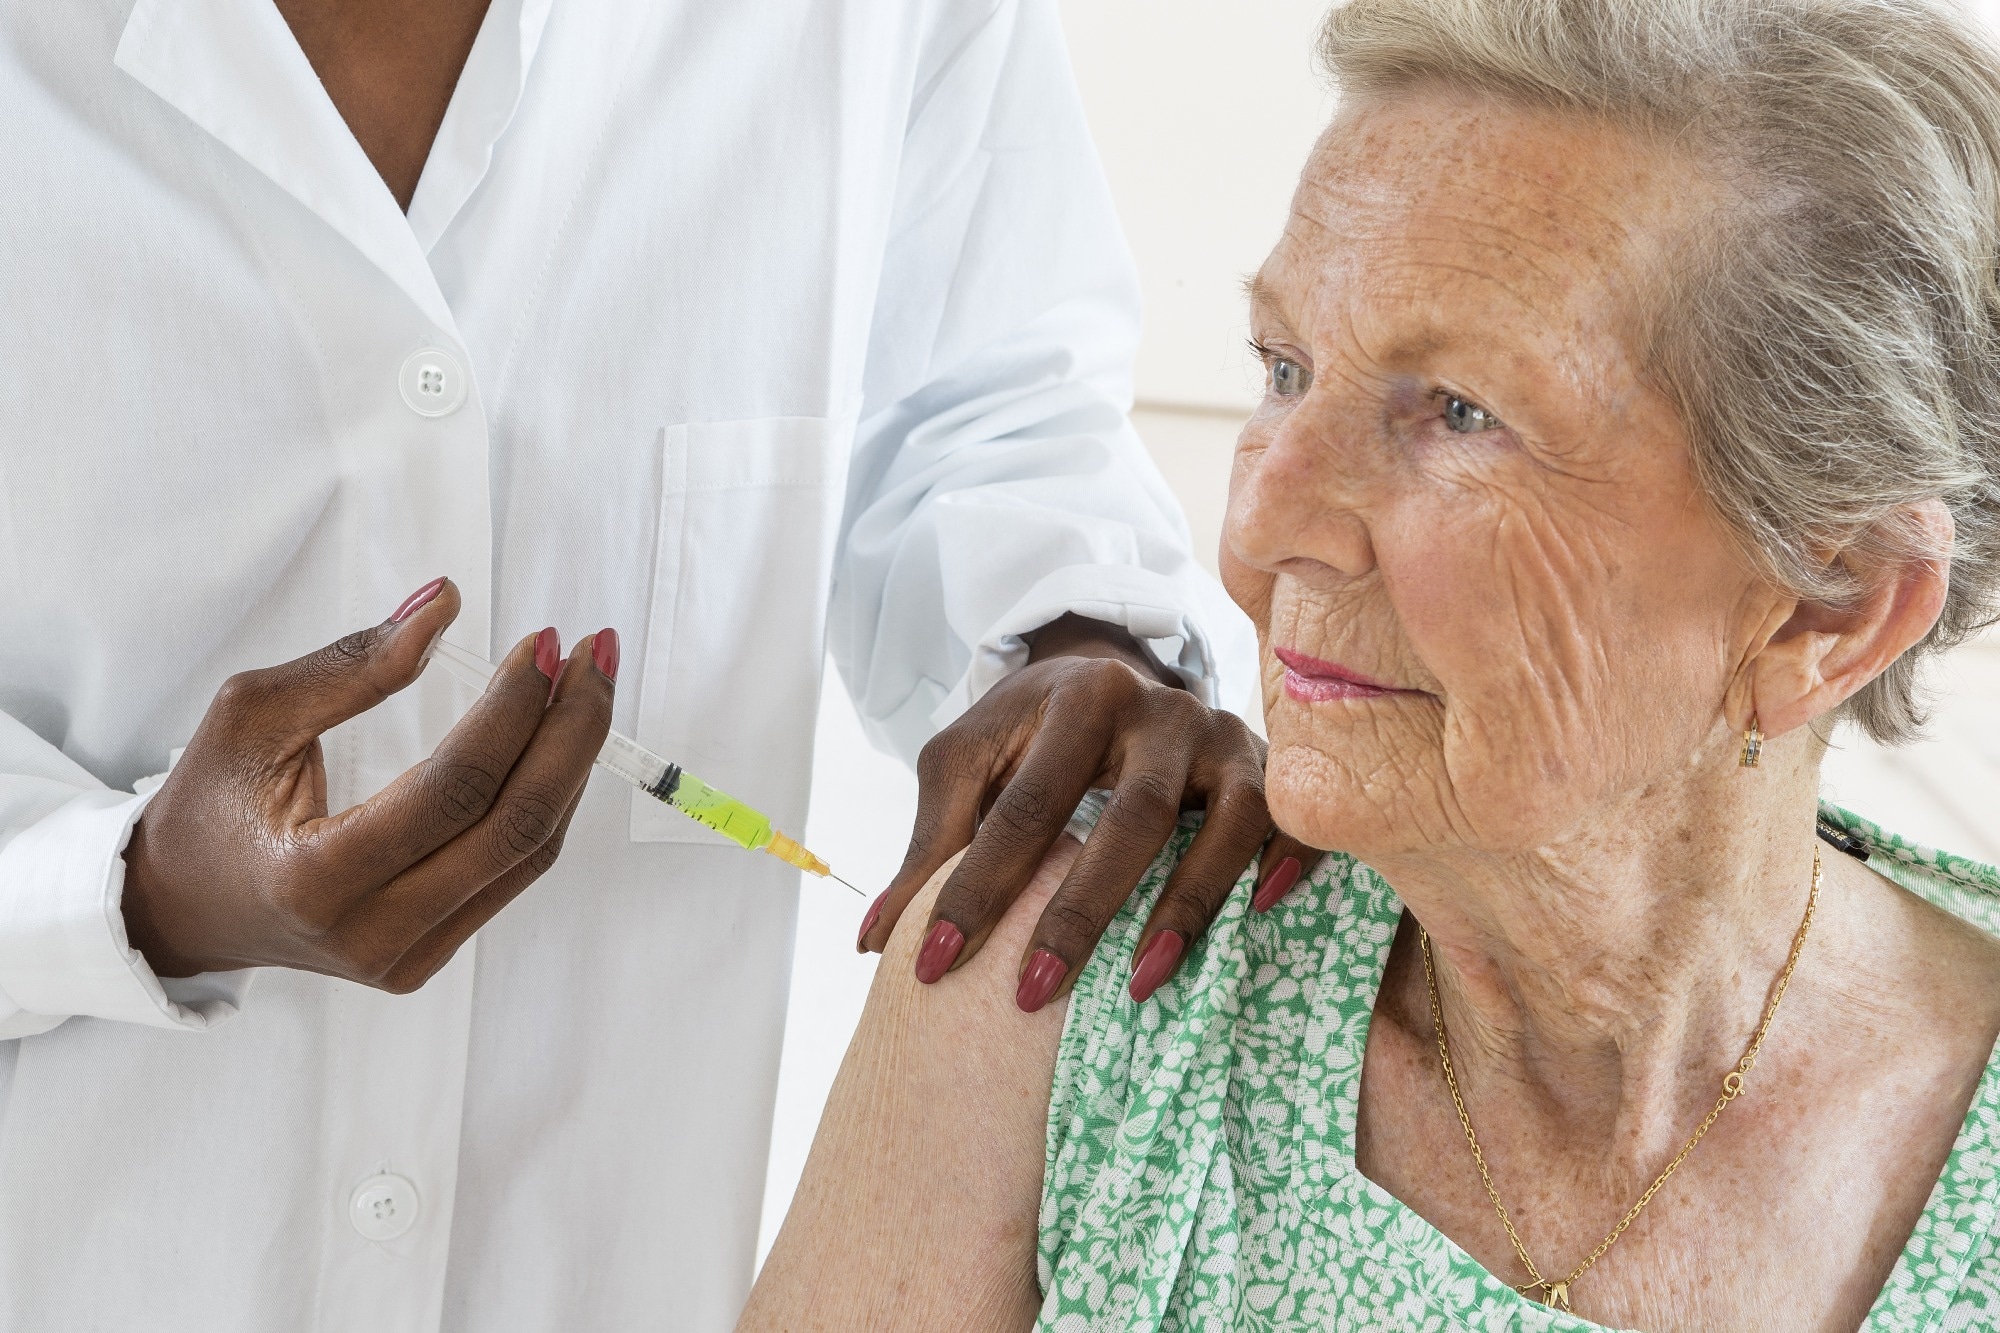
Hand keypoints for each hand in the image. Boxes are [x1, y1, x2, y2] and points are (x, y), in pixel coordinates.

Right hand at [120, 578, 616, 991]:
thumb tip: (446, 603)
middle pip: (514, 827)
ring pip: (530, 853)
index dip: (513, 711)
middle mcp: (370, 934)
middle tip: (594, 653)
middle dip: (572, 731)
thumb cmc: (211, 802)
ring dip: (573, 761)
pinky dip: (547, 799)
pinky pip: (515, 871)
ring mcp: (408, 957)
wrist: (184, 907)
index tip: (546, 643)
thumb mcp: (253, 716)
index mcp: (314, 880)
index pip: (452, 789)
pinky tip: (559, 739)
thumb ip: (353, 664)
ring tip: (590, 683)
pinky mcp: (430, 957)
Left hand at [857, 614, 1321, 1010]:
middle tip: (1029, 996)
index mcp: (1078, 699)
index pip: (1025, 806)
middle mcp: (1160, 710)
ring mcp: (1223, 737)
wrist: (1108, 671)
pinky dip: (1288, 863)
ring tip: (1139, 985)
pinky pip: (1294, 818)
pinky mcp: (1271, 766)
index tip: (930, 968)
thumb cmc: (1029, 734)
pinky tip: (1261, 913)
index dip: (975, 890)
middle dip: (1079, 913)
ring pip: (1225, 821)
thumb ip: (929, 843)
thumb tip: (874, 944)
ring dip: (1186, 907)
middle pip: (1129, 817)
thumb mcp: (968, 762)